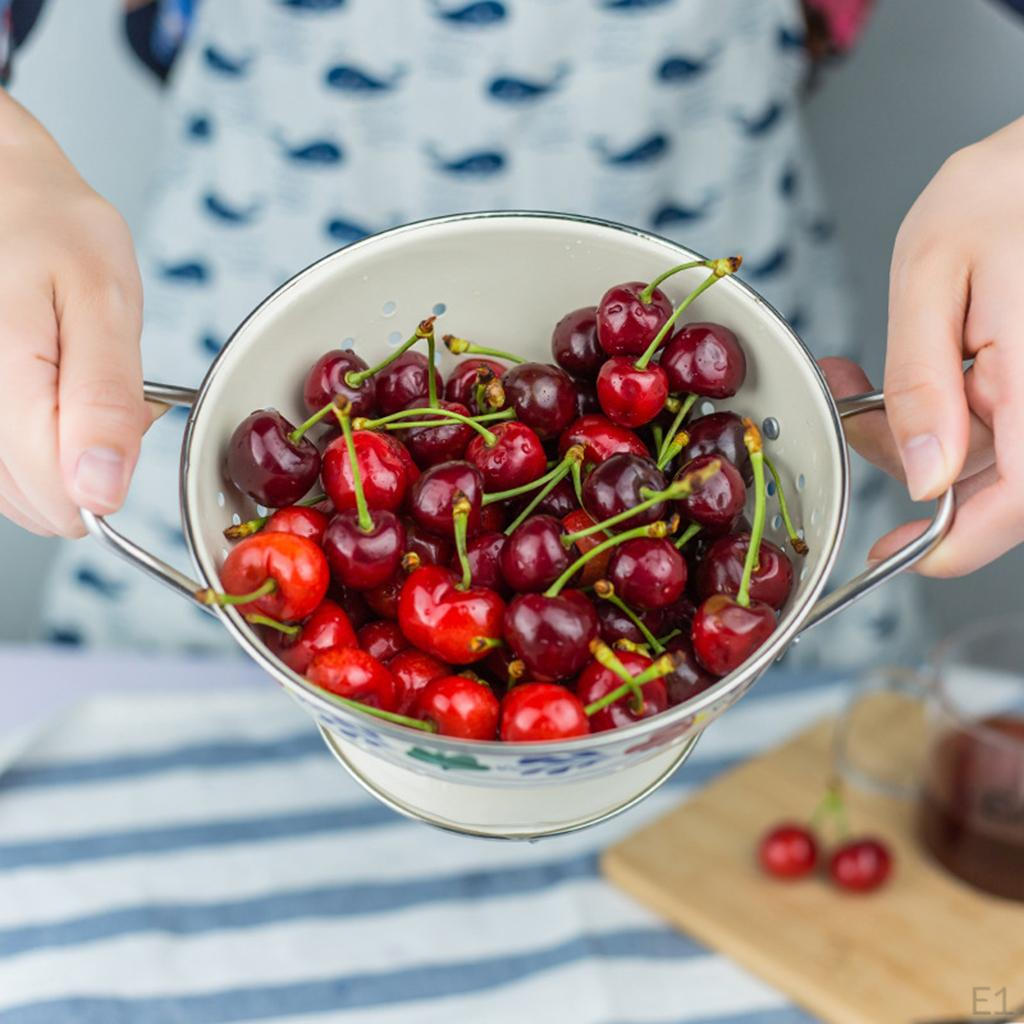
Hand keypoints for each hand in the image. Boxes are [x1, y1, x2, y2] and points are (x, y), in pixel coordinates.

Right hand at [0, 91, 149, 536]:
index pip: (57, 496)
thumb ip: (105, 401)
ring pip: (14, 490)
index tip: (131, 421)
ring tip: (75, 378)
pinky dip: (35, 442)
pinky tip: (50, 391)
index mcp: (2, 374)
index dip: (109, 479)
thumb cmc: (50, 228)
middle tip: (105, 388)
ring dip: (61, 455)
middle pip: (35, 501)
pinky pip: (0, 465)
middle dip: (87, 464)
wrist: (1, 190)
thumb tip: (101, 493)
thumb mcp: (102, 301)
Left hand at [821, 116, 1023, 577]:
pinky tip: (911, 366)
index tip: (898, 554)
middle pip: (994, 483)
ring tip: (858, 373)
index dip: (959, 543)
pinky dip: (940, 409)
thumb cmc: (1003, 191)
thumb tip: (925, 478)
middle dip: (909, 463)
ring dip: (914, 431)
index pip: (1020, 497)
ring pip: (986, 456)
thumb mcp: (934, 274)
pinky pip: (993, 422)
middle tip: (849, 410)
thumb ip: (924, 381)